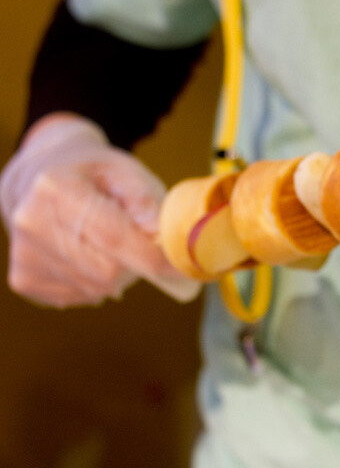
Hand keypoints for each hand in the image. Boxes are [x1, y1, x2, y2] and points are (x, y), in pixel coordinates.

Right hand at [0, 113, 198, 306]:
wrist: (40, 178)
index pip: (114, 237)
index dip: (155, 258)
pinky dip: (98, 284)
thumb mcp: (124, 171)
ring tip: (115, 247)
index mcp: (58, 189)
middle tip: (147, 248)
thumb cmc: (93, 175)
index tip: (187, 267)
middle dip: (138, 265)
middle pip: (106, 270)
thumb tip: (159, 234)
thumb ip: (144, 199)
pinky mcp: (24, 278)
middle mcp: (33, 223)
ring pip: (95, 288)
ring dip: (119, 276)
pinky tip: (93, 257)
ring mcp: (25, 255)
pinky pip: (79, 296)